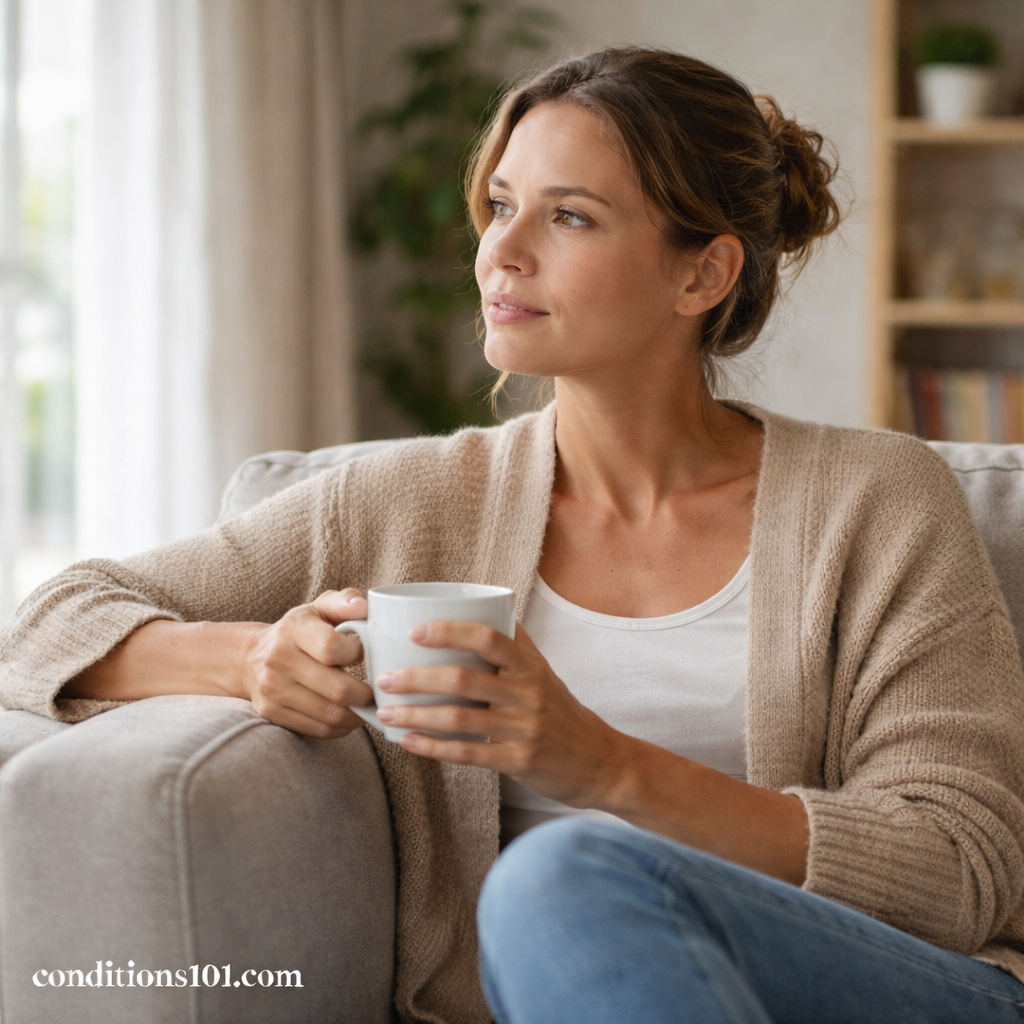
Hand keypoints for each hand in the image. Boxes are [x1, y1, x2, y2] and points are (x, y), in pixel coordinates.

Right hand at [241, 588, 373, 738]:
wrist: (250, 657)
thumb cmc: (298, 631)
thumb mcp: (319, 608)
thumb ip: (345, 602)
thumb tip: (364, 607)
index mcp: (293, 629)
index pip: (331, 648)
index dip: (355, 654)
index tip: (361, 653)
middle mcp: (278, 659)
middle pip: (337, 689)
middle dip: (366, 694)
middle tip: (377, 690)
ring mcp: (273, 689)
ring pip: (331, 714)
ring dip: (358, 715)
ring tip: (367, 706)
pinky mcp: (272, 712)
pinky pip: (318, 729)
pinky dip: (341, 727)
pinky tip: (349, 716)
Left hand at [374, 622, 635, 807]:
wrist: (601, 762)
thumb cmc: (562, 713)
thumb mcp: (545, 673)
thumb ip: (515, 646)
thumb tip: (483, 608)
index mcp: (531, 665)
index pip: (489, 637)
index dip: (450, 631)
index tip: (414, 631)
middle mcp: (529, 693)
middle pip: (464, 679)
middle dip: (417, 678)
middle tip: (384, 678)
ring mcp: (524, 728)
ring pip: (459, 718)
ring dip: (416, 714)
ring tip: (385, 712)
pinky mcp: (519, 761)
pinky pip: (468, 753)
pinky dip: (433, 747)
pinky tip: (407, 742)